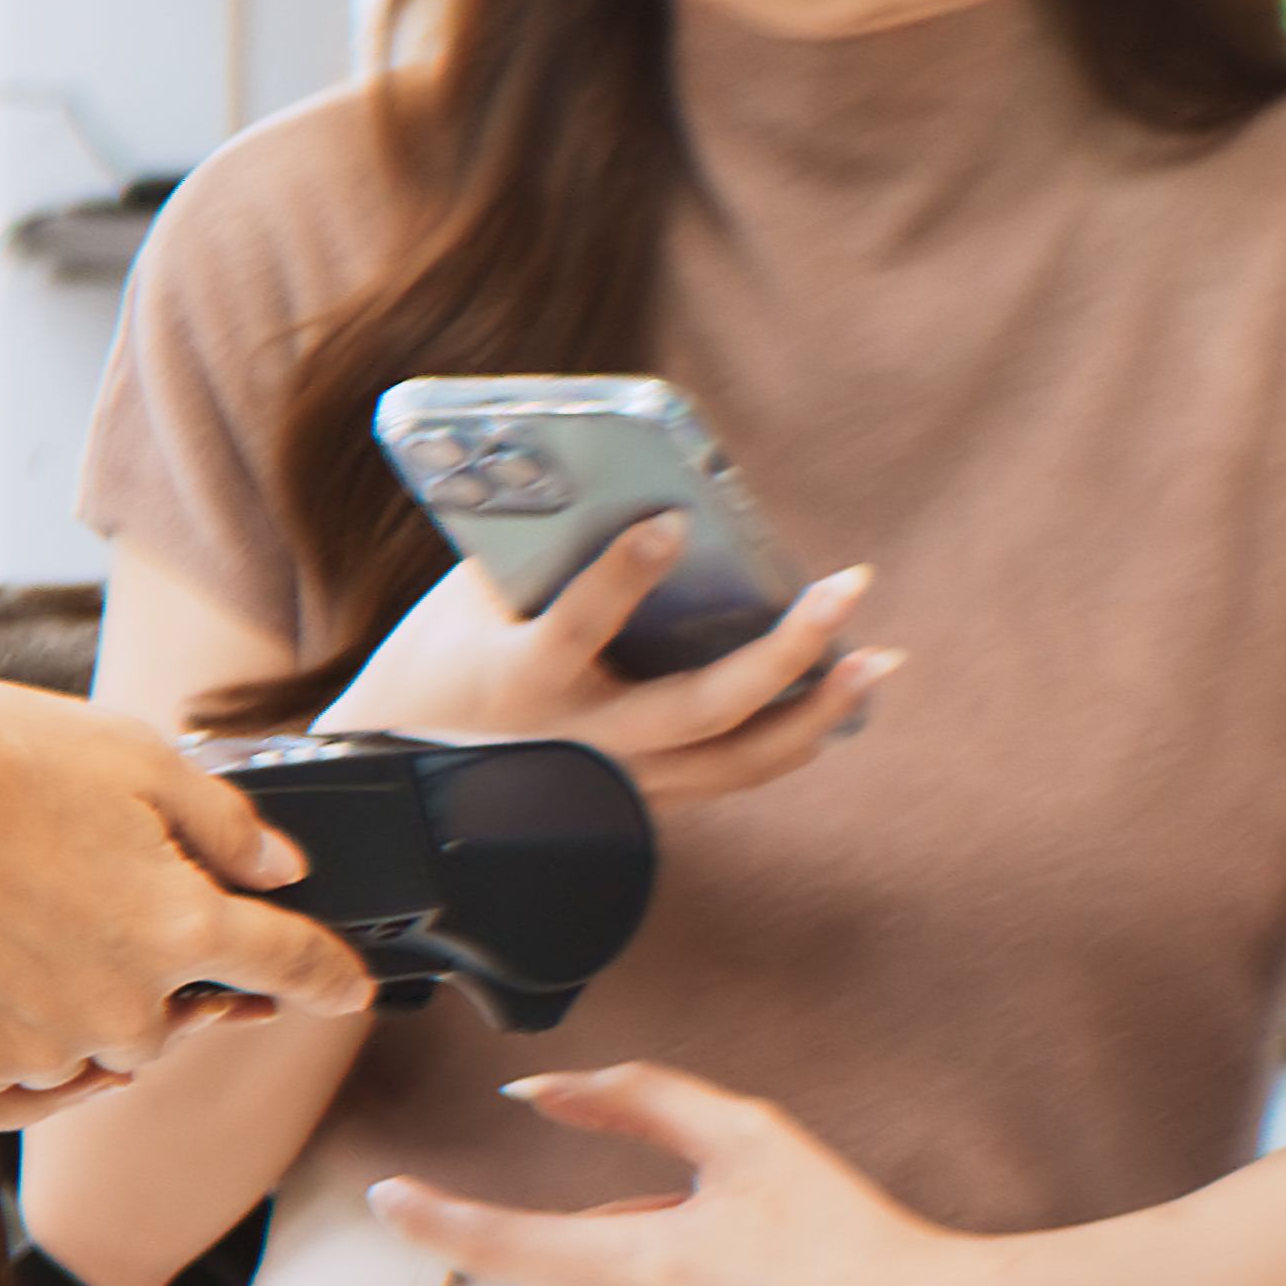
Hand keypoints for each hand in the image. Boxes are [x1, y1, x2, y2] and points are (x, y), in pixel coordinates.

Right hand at [0, 679, 376, 1097]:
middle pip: (173, 1015)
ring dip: (73, 995)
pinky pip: (10, 1063)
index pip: (291, 968)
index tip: (349, 988)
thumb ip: (222, 823)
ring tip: (13, 906)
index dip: (330, 977)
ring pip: (88, 1045)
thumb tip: (281, 867)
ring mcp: (41, 1047)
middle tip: (88, 890)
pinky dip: (4, 1020)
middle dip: (151, 966)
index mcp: (180, 927)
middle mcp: (123, 1006)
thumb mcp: (131, 757)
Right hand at [325, 525, 899, 811]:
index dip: (622, 577)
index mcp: (518, 683)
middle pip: (701, 709)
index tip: (671, 522)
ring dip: (819, 711)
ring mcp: (618, 786)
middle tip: (848, 587)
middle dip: (785, 651)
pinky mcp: (642, 804)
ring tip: (880, 660)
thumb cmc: (439, 667)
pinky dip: (793, 736)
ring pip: (738, 760)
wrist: (405, 789)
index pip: (577, 629)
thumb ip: (539, 549)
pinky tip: (837, 696)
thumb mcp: (466, 602)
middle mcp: (579, 746)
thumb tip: (625, 481)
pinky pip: (733, 772)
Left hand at [365, 1064, 1029, 1285]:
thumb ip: (633, 1101)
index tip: (386, 1197)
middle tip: (682, 1227)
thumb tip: (535, 1092)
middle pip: (548, 1277)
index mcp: (646, 1265)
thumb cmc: (850, 1234)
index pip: (500, 1244)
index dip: (432, 1219)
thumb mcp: (747, 1137)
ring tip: (697, 1285)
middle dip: (592, 1239)